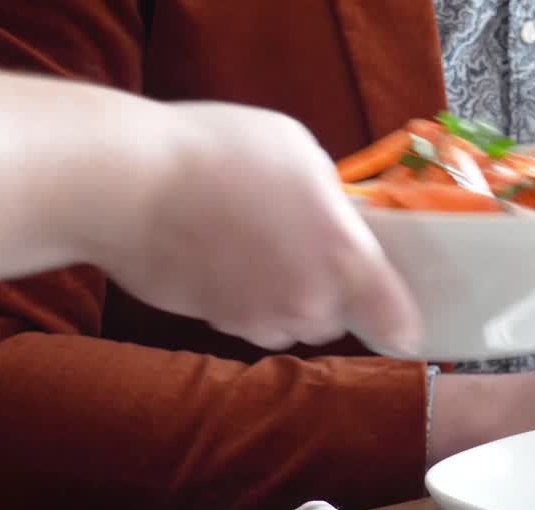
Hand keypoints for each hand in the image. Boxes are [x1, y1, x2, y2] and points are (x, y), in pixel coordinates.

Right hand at [94, 102, 420, 350]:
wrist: (128, 183)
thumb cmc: (219, 153)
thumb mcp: (300, 153)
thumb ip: (332, 202)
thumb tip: (338, 221)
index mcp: (345, 259)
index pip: (394, 319)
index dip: (401, 326)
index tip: (405, 332)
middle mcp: (308, 302)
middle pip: (333, 318)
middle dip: (323, 291)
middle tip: (298, 245)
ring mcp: (257, 320)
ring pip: (286, 323)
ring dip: (279, 298)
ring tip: (251, 246)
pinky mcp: (214, 324)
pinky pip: (242, 319)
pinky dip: (238, 298)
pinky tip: (217, 255)